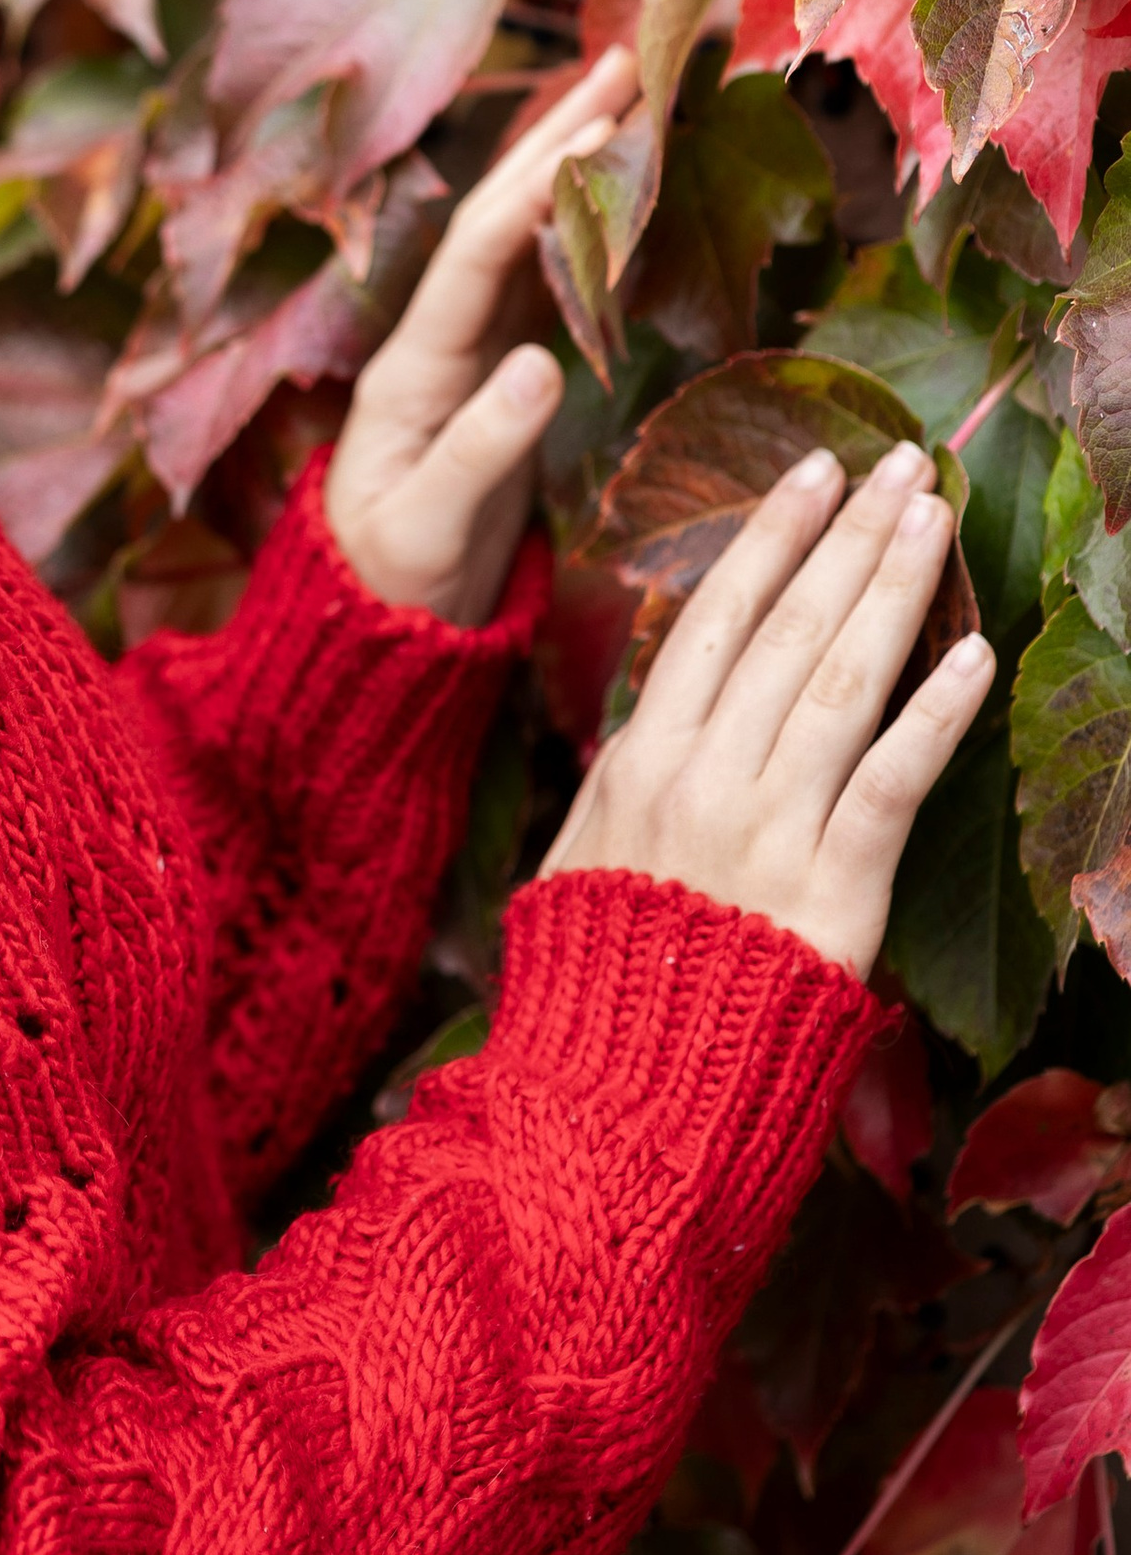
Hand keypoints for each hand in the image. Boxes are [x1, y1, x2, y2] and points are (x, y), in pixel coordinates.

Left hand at [325, 49, 636, 628]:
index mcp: (411, 368)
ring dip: (571, 164)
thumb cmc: (392, 583)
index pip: (476, 255)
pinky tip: (619, 192)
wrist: (372, 628)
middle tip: (629, 59)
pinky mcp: (497, 376)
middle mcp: (435, 341)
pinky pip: (542, 280)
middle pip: (498, 217)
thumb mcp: (427, 529)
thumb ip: (479, 452)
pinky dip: (581, 226)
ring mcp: (465, 352)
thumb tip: (541, 366)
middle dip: (557, 136)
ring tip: (633, 94)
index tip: (602, 129)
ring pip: (522, 237)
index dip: (537, 189)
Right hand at [544, 442, 994, 978]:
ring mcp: (766, 829)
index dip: (770, 538)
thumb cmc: (602, 982)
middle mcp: (702, 777)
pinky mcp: (829, 890)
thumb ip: (625, 779)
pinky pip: (889, 784)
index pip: (714, 618)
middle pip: (785, 629)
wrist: (616, 1092)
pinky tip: (973, 655)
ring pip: (838, 683)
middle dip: (848, 535)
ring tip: (934, 519)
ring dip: (894, 590)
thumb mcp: (582, 859)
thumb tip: (657, 712)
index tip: (812, 471)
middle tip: (899, 462)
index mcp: (640, 759)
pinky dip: (933, 715)